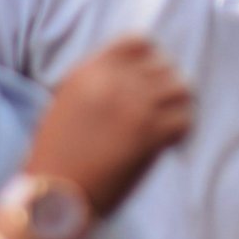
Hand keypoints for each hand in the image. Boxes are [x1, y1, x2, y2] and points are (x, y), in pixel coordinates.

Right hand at [25, 36, 191, 217]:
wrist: (53, 197)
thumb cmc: (57, 155)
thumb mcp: (67, 103)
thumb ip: (99, 82)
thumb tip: (137, 72)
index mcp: (89, 71)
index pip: (138, 41)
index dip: (150, 59)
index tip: (148, 79)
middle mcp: (113, 82)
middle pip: (164, 65)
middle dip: (165, 85)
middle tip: (161, 107)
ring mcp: (135, 106)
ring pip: (181, 88)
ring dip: (178, 105)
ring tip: (168, 121)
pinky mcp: (151, 134)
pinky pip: (185, 119)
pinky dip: (181, 130)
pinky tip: (168, 143)